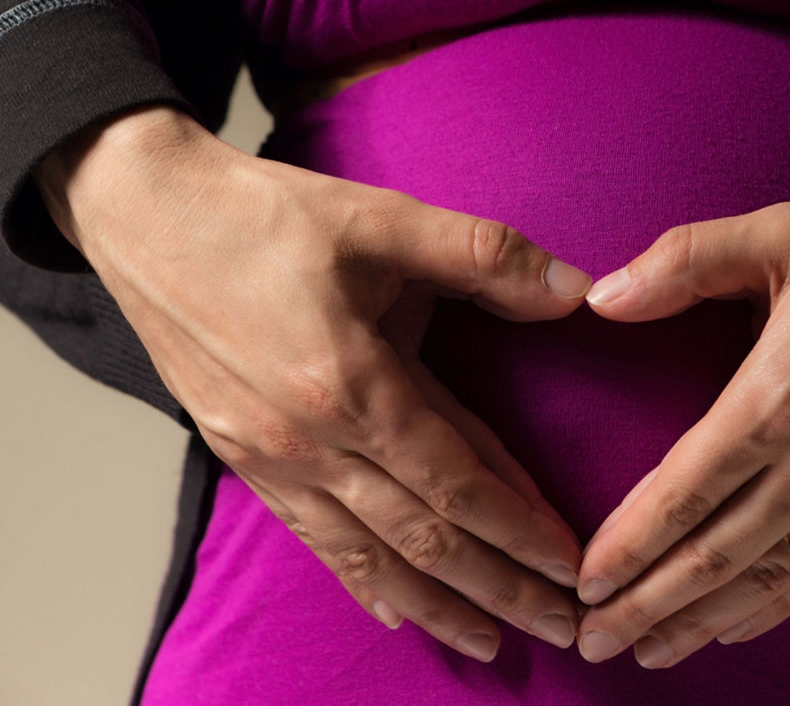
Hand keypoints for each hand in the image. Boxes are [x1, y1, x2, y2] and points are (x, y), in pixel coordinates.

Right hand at [36, 106, 593, 659]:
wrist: (144, 217)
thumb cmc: (263, 217)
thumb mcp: (381, 219)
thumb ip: (483, 255)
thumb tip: (575, 290)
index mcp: (353, 384)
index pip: (458, 481)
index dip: (521, 528)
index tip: (572, 566)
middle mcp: (311, 440)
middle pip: (425, 537)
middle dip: (500, 587)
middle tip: (561, 626)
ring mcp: (271, 459)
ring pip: (371, 556)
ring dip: (439, 605)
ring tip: (492, 642)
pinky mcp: (242, 460)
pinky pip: (314, 541)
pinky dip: (362, 582)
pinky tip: (396, 612)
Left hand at [572, 144, 789, 666]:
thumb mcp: (786, 230)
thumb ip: (686, 260)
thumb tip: (603, 296)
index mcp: (778, 398)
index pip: (681, 493)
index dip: (626, 546)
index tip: (583, 583)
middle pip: (712, 556)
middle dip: (645, 605)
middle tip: (592, 641)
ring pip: (766, 579)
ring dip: (700, 621)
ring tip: (651, 654)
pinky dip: (774, 605)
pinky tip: (737, 627)